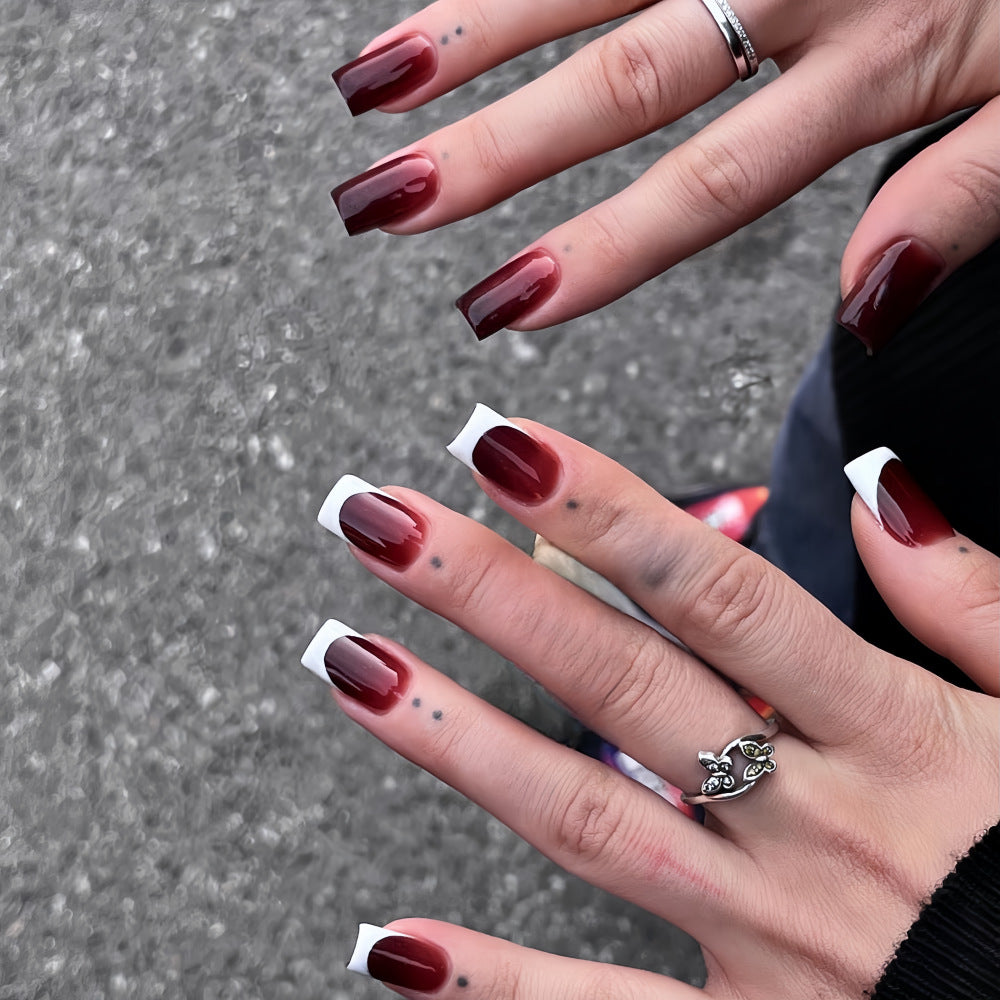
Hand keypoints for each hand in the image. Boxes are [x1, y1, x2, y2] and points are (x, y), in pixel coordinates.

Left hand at [304, 407, 999, 997]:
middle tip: (377, 518)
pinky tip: (389, 942)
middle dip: (492, 593)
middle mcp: (814, 827)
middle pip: (621, 686)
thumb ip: (974, 600)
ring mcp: (769, 939)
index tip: (500, 444)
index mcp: (895, 736)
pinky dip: (493, 989)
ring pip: (587, 823)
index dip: (603, 508)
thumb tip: (883, 489)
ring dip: (456, 741)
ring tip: (346, 662)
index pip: (716, 594)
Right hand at [329, 0, 999, 345]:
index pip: (710, 184)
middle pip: (622, 82)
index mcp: (883, 60)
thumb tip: (864, 311)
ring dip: (474, 26)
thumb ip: (960, 197)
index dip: (600, 250)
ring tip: (374, 85)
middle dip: (493, 146)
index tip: (501, 308)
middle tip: (382, 202)